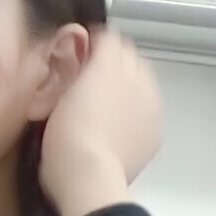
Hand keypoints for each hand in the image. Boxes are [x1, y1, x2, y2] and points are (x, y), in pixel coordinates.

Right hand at [41, 30, 164, 215]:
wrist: (88, 175)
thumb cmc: (65, 133)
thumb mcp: (62, 90)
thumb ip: (79, 64)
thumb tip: (91, 44)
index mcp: (113, 66)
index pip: (110, 39)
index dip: (93, 44)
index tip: (77, 53)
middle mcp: (140, 80)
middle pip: (129, 58)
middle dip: (112, 62)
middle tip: (86, 77)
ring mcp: (152, 108)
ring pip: (141, 83)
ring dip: (126, 85)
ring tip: (103, 103)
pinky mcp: (154, 134)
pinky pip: (147, 112)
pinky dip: (134, 112)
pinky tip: (116, 126)